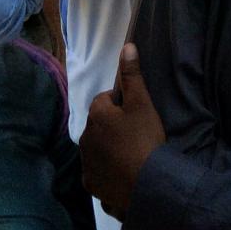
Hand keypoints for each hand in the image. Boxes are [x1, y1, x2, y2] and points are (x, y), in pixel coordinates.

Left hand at [80, 43, 165, 221]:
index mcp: (96, 114)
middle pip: (98, 123)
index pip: (104, 99)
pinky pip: (96, 170)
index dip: (120, 104)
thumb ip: (132, 75)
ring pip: (96, 146)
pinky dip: (105, 169)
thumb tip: (127, 46)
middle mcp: (85, 137)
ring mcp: (86, 162)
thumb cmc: (144, 138)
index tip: (135, 114)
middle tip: (135, 133)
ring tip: (130, 153)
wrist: (146, 183)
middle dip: (112, 125)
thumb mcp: (142, 103)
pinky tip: (122, 172)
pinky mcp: (90, 183)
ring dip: (107, 146)